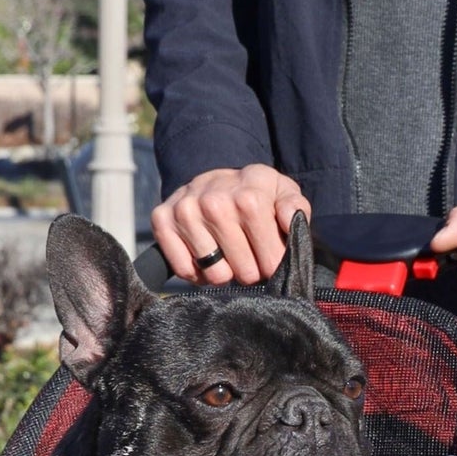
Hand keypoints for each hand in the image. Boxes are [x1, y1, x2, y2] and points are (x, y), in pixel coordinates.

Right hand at [152, 165, 312, 285]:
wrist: (214, 179)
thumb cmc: (253, 194)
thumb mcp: (282, 193)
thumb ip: (295, 209)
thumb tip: (292, 222)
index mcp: (250, 196)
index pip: (271, 261)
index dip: (273, 264)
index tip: (269, 256)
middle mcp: (214, 202)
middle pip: (244, 273)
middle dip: (249, 270)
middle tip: (246, 255)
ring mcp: (185, 211)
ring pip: (215, 276)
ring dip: (223, 271)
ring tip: (225, 252)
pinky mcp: (161, 220)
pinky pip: (185, 271)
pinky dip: (197, 271)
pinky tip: (204, 254)